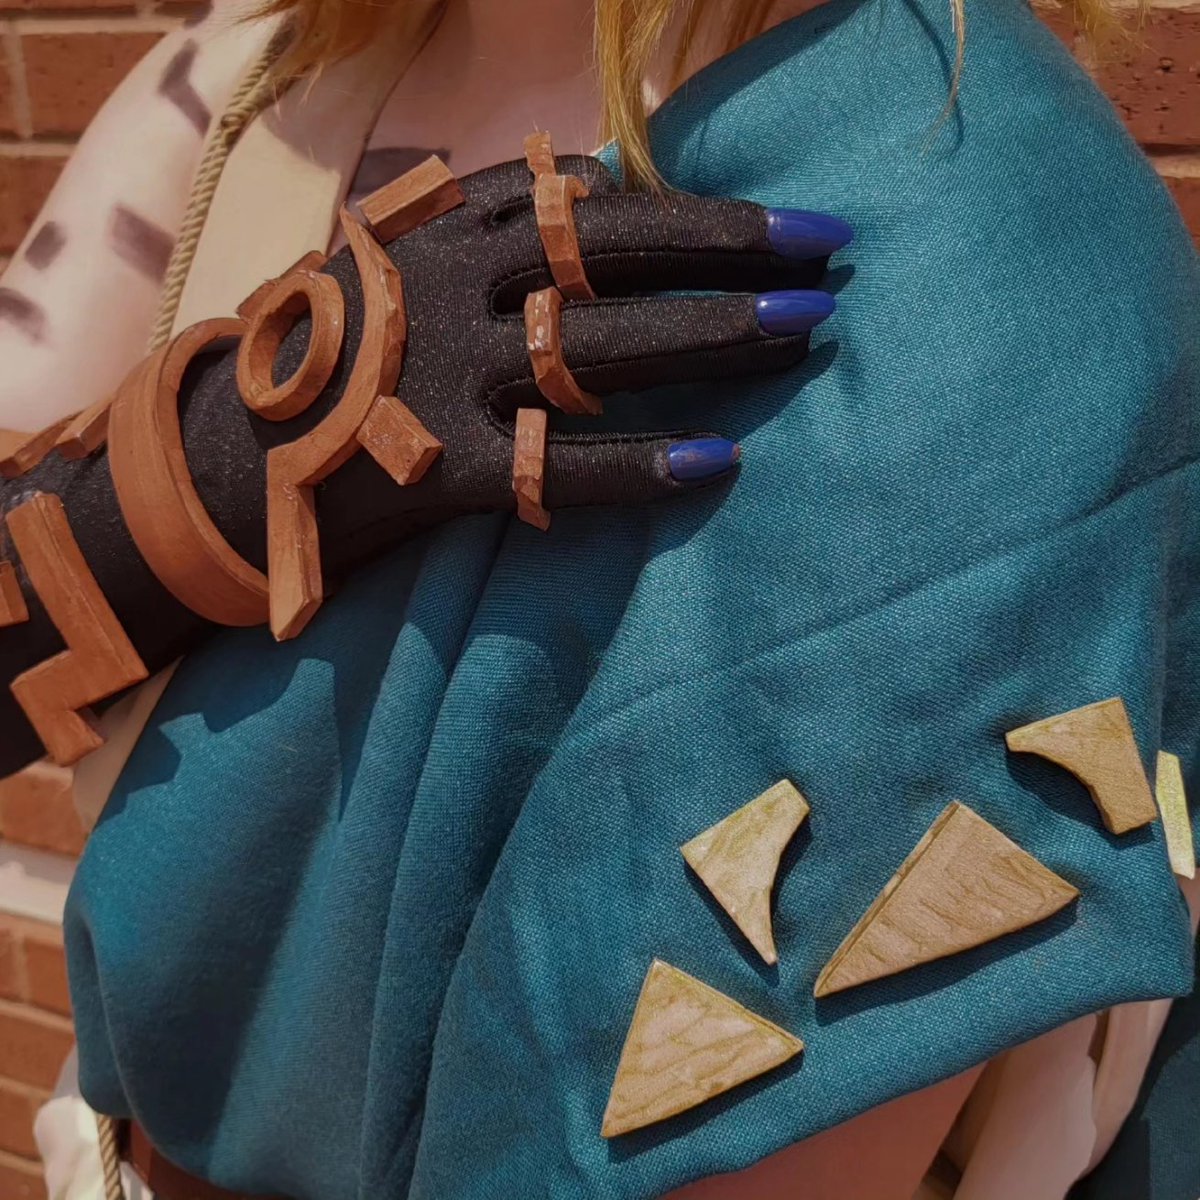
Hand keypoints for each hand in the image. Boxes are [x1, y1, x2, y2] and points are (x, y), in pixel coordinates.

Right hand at [0, 148, 848, 776]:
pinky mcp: (437, 469)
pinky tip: (719, 463)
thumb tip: (589, 190)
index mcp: (438, 230)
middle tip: (828, 260)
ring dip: (709, 336)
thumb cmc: (320, 364)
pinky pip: (559, 466)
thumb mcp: (391, 266)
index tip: (783, 222)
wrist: (209, 464)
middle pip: (612, 255)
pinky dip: (640, 466)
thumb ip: (482, 227)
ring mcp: (442, 374)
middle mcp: (447, 286)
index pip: (591, 203)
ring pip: (599, 344)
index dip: (695, 209)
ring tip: (803, 332)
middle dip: (728, 252)